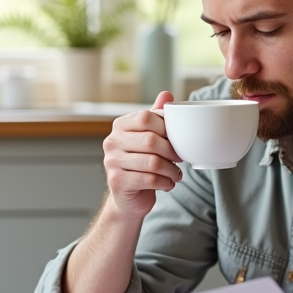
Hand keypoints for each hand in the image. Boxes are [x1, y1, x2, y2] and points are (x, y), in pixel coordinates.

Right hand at [101, 91, 182, 218]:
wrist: (128, 197)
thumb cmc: (141, 164)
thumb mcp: (148, 137)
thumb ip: (156, 117)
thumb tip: (167, 94)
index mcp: (120, 126)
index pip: (146, 117)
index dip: (166, 128)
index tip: (176, 139)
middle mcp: (112, 142)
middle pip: (151, 141)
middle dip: (172, 151)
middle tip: (180, 159)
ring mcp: (112, 162)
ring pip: (153, 163)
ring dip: (172, 170)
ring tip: (177, 173)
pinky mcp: (117, 182)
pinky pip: (150, 180)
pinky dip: (165, 182)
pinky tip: (168, 183)